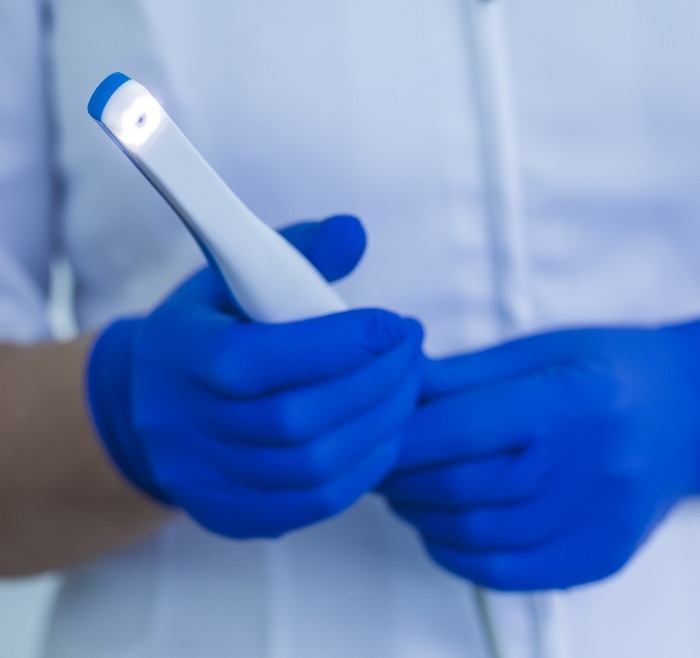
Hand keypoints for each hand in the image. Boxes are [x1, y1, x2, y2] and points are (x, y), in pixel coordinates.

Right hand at [88, 215, 423, 537]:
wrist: (150, 404)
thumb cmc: (208, 330)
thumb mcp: (235, 276)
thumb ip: (297, 251)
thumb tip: (355, 233)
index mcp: (181, 355)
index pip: (260, 359)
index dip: (339, 344)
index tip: (394, 324)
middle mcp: (185, 426)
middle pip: (296, 420)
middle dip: (375, 383)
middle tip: (412, 352)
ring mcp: (207, 480)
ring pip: (314, 467)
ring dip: (380, 425)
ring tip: (408, 387)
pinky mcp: (231, 514)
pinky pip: (315, 503)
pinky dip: (365, 467)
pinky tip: (385, 431)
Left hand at [379, 323, 699, 589]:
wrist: (688, 414)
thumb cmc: (608, 370)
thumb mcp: (538, 351)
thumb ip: (462, 374)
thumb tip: (396, 384)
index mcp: (567, 401)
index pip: (459, 428)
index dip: (401, 436)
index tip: (372, 433)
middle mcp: (585, 467)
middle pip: (459, 486)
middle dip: (399, 478)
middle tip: (377, 463)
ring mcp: (594, 521)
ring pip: (474, 534)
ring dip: (419, 515)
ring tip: (402, 492)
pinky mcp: (596, 558)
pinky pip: (505, 573)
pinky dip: (455, 554)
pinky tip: (438, 529)